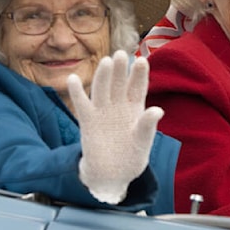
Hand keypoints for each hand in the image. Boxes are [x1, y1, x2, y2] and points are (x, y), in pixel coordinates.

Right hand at [68, 51, 161, 203]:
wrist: (111, 175)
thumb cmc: (130, 158)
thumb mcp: (143, 144)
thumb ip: (147, 126)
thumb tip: (157, 110)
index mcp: (135, 108)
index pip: (138, 87)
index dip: (139, 75)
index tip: (142, 61)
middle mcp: (119, 105)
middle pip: (119, 83)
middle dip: (120, 69)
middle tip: (121, 54)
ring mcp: (103, 111)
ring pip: (102, 89)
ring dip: (103, 76)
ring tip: (105, 62)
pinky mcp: (88, 120)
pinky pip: (81, 103)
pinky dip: (76, 92)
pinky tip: (72, 79)